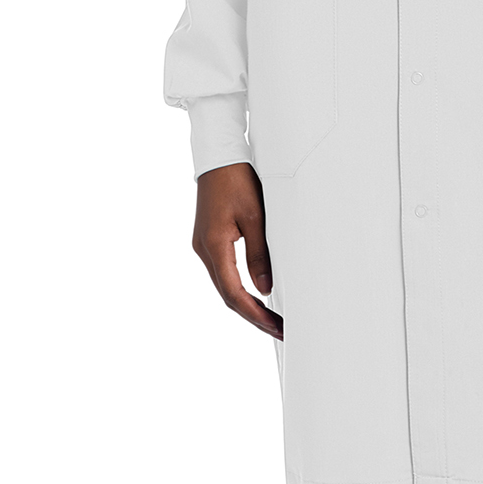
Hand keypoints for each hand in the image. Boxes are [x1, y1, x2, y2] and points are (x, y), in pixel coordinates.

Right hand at [192, 162, 283, 339]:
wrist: (218, 155)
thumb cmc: (236, 179)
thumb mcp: (254, 216)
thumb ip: (259, 253)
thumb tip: (264, 288)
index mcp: (214, 246)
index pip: (234, 293)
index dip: (255, 314)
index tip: (275, 326)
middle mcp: (204, 250)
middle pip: (227, 294)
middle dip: (252, 314)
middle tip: (278, 328)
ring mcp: (204, 245)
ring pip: (225, 284)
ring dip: (246, 302)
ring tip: (270, 316)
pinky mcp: (208, 239)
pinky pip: (223, 270)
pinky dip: (239, 286)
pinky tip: (254, 291)